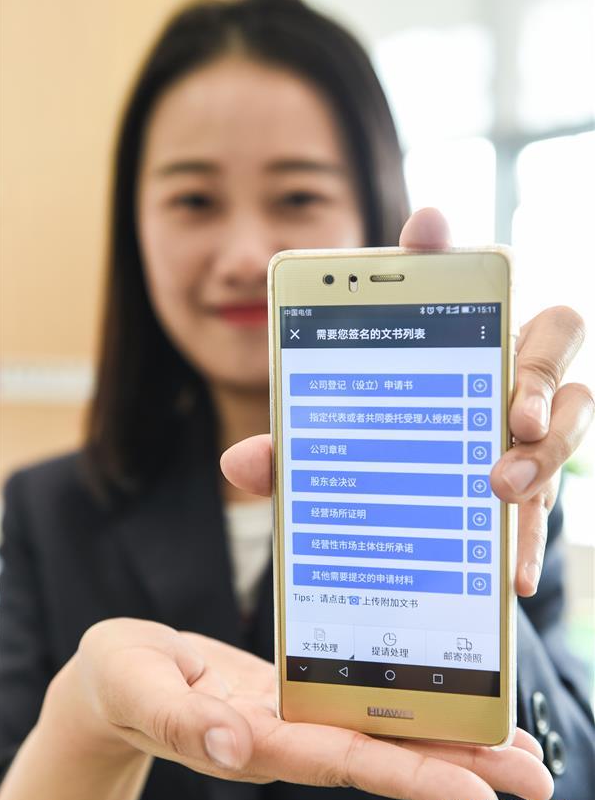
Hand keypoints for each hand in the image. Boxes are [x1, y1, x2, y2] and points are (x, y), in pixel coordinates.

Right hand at [74, 617, 551, 799]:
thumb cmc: (121, 683)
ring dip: (449, 741)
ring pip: (380, 732)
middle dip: (459, 769)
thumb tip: (232, 747)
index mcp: (256, 742)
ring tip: (518, 751)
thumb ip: (181, 721)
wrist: (120, 679)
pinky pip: (358, 702)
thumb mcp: (138, 690)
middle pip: (382, 758)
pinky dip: (406, 706)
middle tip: (536, 778)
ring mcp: (295, 718)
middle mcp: (288, 738)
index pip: (344, 763)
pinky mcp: (294, 694)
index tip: (477, 792)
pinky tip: (445, 702)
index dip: (411, 775)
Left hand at [221, 207, 593, 596]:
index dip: (448, 247)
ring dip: (546, 451)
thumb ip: (296, 447)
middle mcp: (505, 363)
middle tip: (510, 415)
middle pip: (557, 330)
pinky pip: (554, 497)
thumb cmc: (380, 447)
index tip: (426, 227)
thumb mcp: (333, 445)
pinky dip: (532, 536)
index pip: (459, 270)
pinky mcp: (538, 480)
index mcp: (456, 333)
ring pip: (575, 409)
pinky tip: (510, 572)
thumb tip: (238, 462)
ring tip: (501, 488)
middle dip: (537, 367)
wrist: (422, 507)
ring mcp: (532, 420)